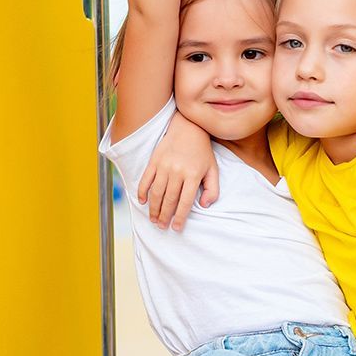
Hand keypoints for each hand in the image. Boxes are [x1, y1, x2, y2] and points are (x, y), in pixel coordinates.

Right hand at [137, 112, 218, 230]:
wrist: (188, 127)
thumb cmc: (202, 152)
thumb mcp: (213, 169)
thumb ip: (212, 189)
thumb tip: (204, 205)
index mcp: (193, 175)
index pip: (185, 202)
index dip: (180, 217)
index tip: (177, 228)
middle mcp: (177, 171)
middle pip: (169, 200)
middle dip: (165, 216)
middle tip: (162, 226)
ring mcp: (164, 166)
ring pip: (156, 192)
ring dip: (153, 208)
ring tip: (153, 219)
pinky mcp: (154, 161)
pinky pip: (146, 179)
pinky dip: (142, 192)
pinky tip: (142, 202)